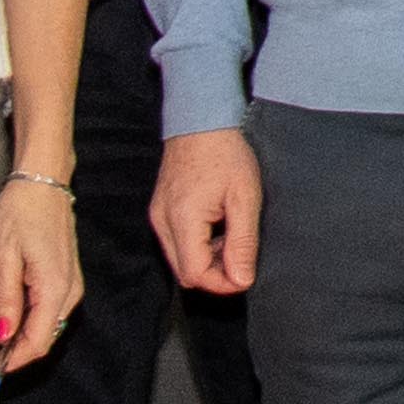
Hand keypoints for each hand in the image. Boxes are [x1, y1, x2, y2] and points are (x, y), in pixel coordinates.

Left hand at [0, 175, 83, 369]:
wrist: (42, 180)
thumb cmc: (22, 211)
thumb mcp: (4, 256)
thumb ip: (5, 300)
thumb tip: (2, 335)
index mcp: (55, 288)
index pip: (36, 342)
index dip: (11, 361)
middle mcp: (68, 292)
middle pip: (41, 337)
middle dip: (9, 338)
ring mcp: (69, 285)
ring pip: (41, 324)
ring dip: (13, 322)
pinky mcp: (64, 278)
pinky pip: (44, 308)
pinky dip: (21, 308)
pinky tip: (4, 290)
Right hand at [152, 129, 263, 297]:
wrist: (200, 120)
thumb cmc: (226, 153)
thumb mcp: (245, 198)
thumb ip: (243, 242)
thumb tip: (242, 280)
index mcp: (182, 219)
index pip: (195, 275)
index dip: (221, 283)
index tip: (245, 274)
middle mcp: (162, 221)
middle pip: (184, 273)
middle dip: (214, 273)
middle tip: (240, 256)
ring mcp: (157, 215)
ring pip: (179, 260)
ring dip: (206, 259)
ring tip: (230, 237)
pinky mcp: (160, 210)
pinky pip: (176, 243)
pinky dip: (197, 245)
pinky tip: (217, 227)